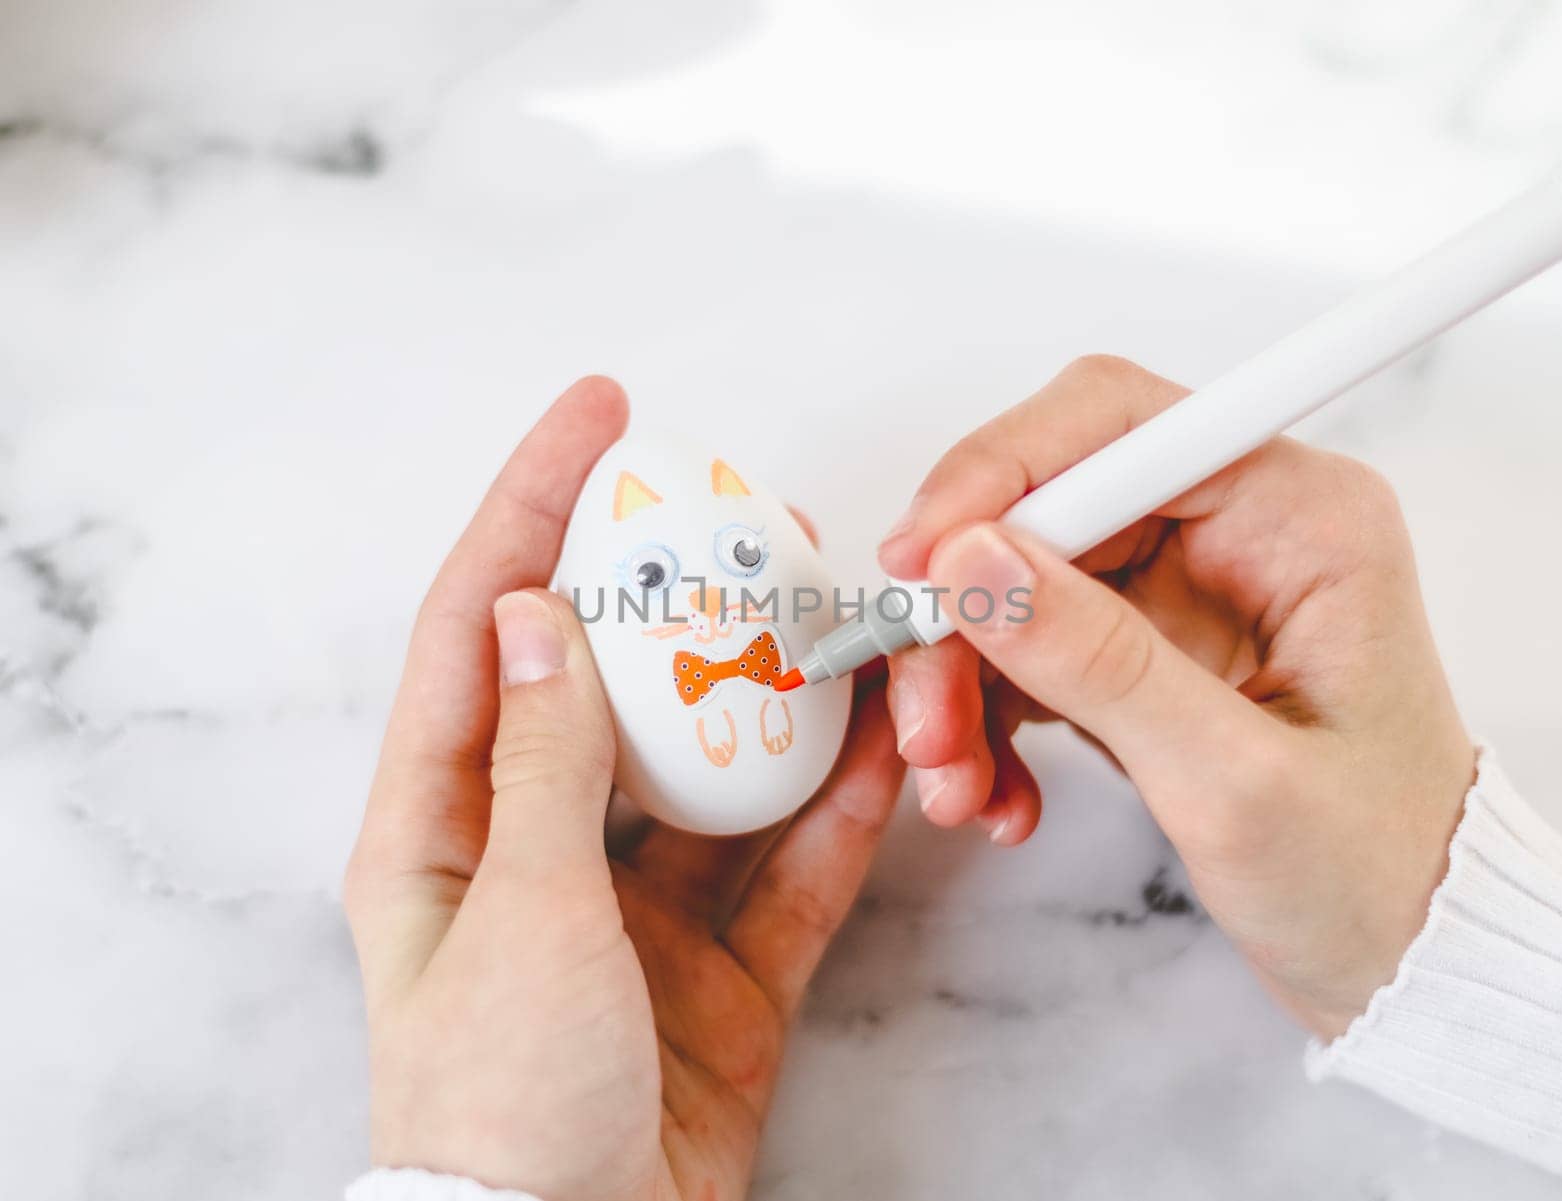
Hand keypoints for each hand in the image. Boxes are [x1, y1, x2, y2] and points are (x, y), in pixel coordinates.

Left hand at [345, 377, 904, 1200]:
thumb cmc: (501, 1108)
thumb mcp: (520, 915)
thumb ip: (545, 763)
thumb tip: (542, 613)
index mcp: (446, 825)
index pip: (483, 624)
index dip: (533, 505)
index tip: (600, 415)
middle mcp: (540, 852)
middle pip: (618, 686)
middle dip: (684, 600)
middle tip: (759, 525)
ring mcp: (637, 913)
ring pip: (721, 774)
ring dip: (780, 704)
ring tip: (844, 622)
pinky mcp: (721, 974)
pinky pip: (788, 874)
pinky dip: (838, 818)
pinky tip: (887, 751)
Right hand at [876, 355, 1475, 1039]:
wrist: (1406, 955)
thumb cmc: (1375, 872)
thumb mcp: (1233, 780)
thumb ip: (1099, 661)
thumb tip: (971, 559)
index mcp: (1298, 518)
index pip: (1116, 423)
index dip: (999, 473)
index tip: (920, 560)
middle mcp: (1236, 531)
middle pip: (1043, 508)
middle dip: (966, 610)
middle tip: (926, 709)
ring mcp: (1183, 588)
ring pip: (1014, 582)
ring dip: (961, 678)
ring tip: (955, 780)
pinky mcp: (1141, 646)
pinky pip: (1025, 648)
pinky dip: (987, 717)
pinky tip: (996, 793)